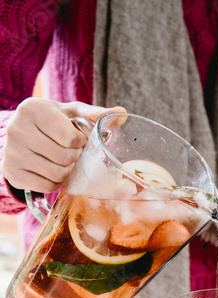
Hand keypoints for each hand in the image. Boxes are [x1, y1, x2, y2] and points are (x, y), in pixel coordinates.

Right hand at [1, 98, 124, 192]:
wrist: (19, 134)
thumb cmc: (50, 122)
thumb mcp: (69, 113)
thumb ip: (93, 113)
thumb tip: (123, 113)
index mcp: (33, 109)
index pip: (70, 137)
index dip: (80, 143)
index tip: (77, 140)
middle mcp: (17, 128)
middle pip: (64, 157)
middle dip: (74, 158)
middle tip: (72, 153)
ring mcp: (12, 152)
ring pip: (56, 173)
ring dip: (67, 172)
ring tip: (64, 162)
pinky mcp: (11, 172)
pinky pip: (45, 186)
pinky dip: (55, 183)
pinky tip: (53, 171)